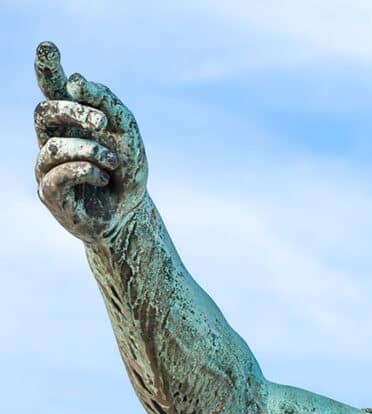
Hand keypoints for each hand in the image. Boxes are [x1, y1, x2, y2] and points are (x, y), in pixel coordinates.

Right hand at [34, 41, 148, 242]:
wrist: (130, 212)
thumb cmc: (126, 169)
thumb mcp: (125, 132)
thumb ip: (106, 103)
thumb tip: (75, 82)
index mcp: (71, 119)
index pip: (53, 88)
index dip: (48, 67)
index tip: (49, 47)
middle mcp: (53, 138)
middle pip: (45, 109)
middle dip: (73, 112)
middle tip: (102, 121)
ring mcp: (46, 165)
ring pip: (54, 145)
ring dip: (93, 152)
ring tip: (113, 164)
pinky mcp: (48, 191)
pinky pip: (61, 173)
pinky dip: (88, 172)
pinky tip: (101, 180)